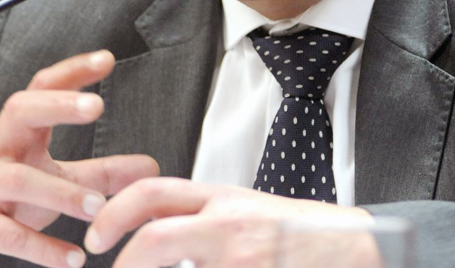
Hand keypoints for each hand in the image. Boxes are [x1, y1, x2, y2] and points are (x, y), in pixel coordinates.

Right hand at [0, 50, 158, 267]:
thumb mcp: (47, 178)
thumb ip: (97, 172)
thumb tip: (151, 166)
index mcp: (16, 133)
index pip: (41, 88)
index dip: (72, 71)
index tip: (107, 58)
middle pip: (19, 110)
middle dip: (57, 105)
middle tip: (96, 105)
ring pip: (17, 179)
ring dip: (62, 192)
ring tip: (99, 208)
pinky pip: (8, 234)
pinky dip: (43, 247)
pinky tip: (74, 259)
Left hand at [84, 178, 376, 267]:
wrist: (358, 248)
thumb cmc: (302, 234)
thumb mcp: (247, 212)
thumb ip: (203, 218)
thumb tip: (154, 229)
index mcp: (222, 199)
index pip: (152, 193)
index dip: (114, 213)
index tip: (96, 237)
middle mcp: (229, 224)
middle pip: (155, 236)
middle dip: (123, 261)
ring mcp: (242, 256)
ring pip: (176, 263)